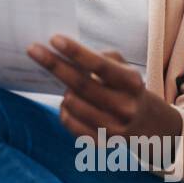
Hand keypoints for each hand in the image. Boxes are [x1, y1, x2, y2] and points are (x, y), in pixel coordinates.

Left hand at [25, 34, 181, 146]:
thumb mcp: (124, 69)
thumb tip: (66, 55)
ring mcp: (113, 128)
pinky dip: (64, 110)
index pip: (101, 66)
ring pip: (72, 104)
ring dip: (63, 91)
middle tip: (32, 49)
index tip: (54, 39)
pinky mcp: (101, 143)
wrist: (151, 128)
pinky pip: (69, 123)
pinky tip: (70, 103)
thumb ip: (100, 59)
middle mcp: (124, 107)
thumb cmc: (127, 89)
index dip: (76, 52)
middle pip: (81, 85)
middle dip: (53, 65)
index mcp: (132, 83)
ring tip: (67, 86)